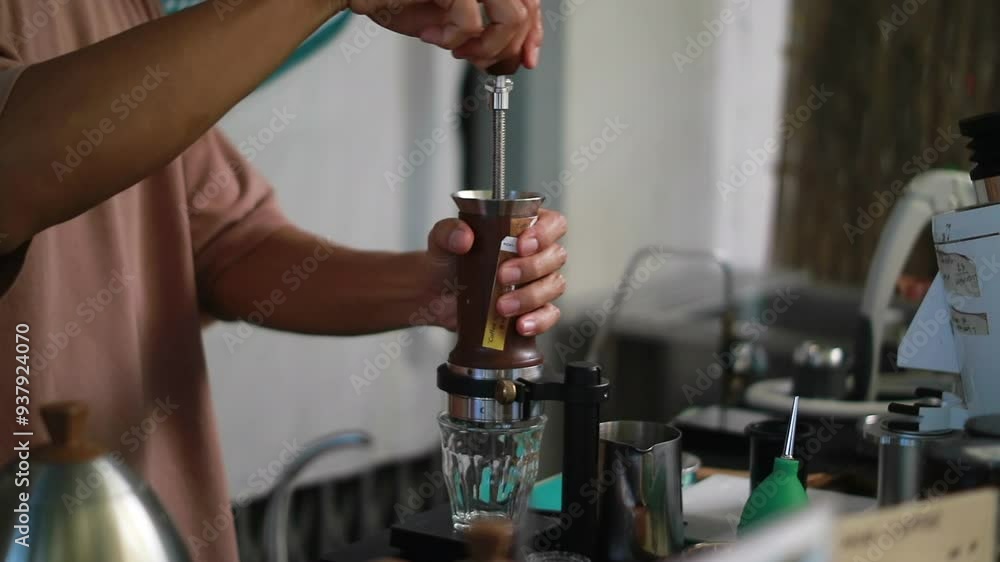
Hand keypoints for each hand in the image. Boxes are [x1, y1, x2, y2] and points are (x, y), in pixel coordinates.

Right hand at [348, 0, 543, 69]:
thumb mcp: (449, 24)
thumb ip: (480, 36)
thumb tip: (505, 60)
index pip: (528, 2)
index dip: (533, 34)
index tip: (527, 58)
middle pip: (526, 11)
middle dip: (510, 48)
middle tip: (487, 64)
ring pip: (511, 18)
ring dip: (487, 47)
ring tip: (459, 50)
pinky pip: (473, 23)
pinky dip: (453, 39)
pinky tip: (433, 36)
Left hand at [425, 208, 567, 335]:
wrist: (436, 297)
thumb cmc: (448, 261)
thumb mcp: (441, 239)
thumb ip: (448, 232)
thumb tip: (464, 238)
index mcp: (522, 228)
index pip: (552, 223)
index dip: (545, 233)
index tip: (522, 244)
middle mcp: (536, 254)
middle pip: (556, 256)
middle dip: (531, 267)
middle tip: (503, 276)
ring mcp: (537, 283)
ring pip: (554, 285)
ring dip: (531, 296)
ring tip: (502, 306)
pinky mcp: (533, 310)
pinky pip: (549, 315)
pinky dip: (539, 321)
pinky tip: (521, 325)